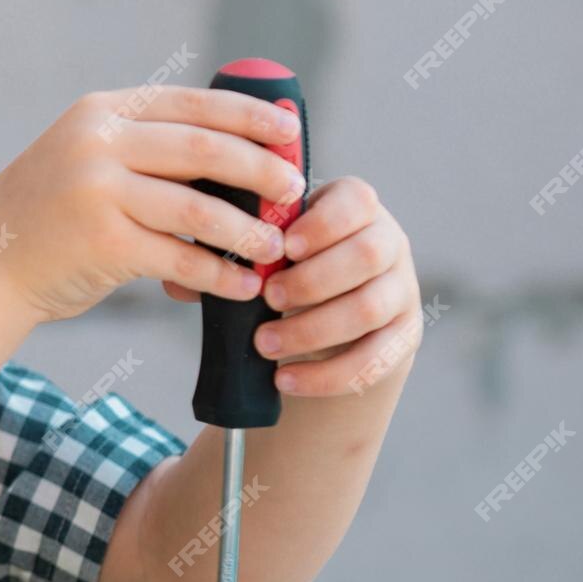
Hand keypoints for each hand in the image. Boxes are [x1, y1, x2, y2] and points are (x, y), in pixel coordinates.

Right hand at [0, 85, 306, 325]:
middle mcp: (99, 143)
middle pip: (204, 149)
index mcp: (103, 113)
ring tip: (276, 247)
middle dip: (261, 169)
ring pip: (198, 208)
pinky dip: (218, 275)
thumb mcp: (90, 158)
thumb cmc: (54, 214)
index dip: (250, 114)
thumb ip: (147, 148)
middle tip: (295, 189)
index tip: (291, 130)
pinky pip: (178, 259)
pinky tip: (242, 287)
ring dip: (247, 231)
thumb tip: (241, 153)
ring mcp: (97, 192)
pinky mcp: (101, 243)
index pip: (192, 103)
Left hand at [163, 175, 419, 396]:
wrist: (326, 321)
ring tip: (265, 344)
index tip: (285, 246)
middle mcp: (387, 242)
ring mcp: (401, 290)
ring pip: (370, 307)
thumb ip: (224, 256)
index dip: (324, 223)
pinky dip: (327, 375)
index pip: (356, 200)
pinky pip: (376, 360)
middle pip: (368, 254)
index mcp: (353, 207)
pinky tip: (286, 381)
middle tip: (268, 299)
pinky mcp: (404, 337)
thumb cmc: (283, 271)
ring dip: (314, 329)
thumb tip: (179, 280)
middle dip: (314, 279)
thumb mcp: (261, 253)